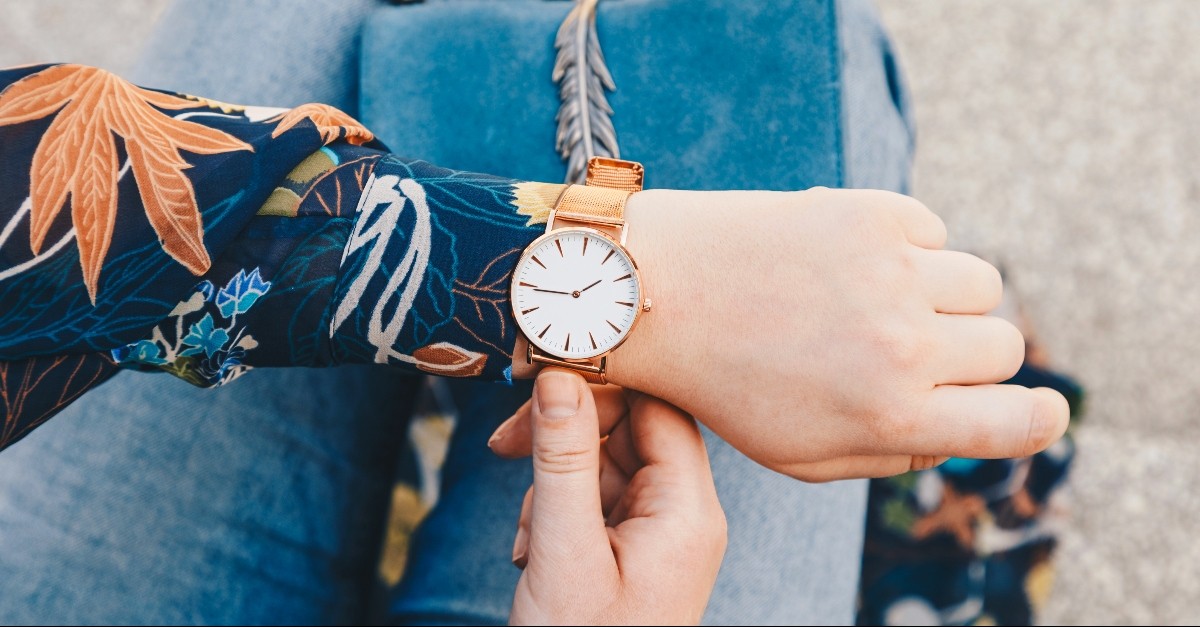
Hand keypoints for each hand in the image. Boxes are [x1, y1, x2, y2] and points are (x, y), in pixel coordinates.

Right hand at [500, 369, 725, 625]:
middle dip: (565, 438)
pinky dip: (557, 513)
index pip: (660, 408)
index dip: (603, 386)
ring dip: (553, 484)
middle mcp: (684, 515)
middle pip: (629, 430)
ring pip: (604, 463)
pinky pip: (596, 499)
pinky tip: (534, 555)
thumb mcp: (564, 550)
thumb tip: (559, 375)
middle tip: (506, 449)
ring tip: (530, 542)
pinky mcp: (634, 550)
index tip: (542, 381)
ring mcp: (660, 534)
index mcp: (688, 511)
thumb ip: (563, 459)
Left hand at [514, 187, 1069, 480]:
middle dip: (969, 355)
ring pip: (982, 285)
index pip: (1015, 423)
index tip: (1043, 410)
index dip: (1040, 419)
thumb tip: (955, 432)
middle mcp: (904, 348)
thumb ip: (889, 454)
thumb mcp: (798, 452)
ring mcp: (893, 275)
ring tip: (879, 300)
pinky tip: (847, 260)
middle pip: (1004, 348)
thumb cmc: (722, 380)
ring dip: (945, 298)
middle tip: (910, 347)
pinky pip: (934, 232)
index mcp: (890, 418)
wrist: (656, 292)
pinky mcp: (872, 215)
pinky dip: (906, 248)